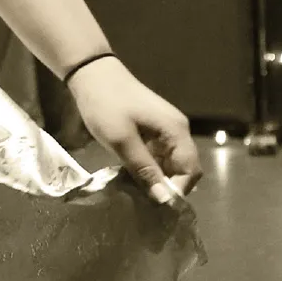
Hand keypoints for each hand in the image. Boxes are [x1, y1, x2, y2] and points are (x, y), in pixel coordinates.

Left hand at [70, 57, 202, 203]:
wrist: (91, 73)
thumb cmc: (105, 104)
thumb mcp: (122, 140)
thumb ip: (144, 169)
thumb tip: (165, 199)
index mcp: (176, 131)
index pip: (191, 170)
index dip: (178, 190)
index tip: (158, 207)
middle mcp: (177, 131)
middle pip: (182, 168)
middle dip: (167, 186)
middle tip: (145, 204)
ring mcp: (164, 129)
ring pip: (169, 163)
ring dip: (156, 178)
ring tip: (137, 194)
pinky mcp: (151, 129)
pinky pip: (157, 154)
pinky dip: (148, 166)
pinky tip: (131, 177)